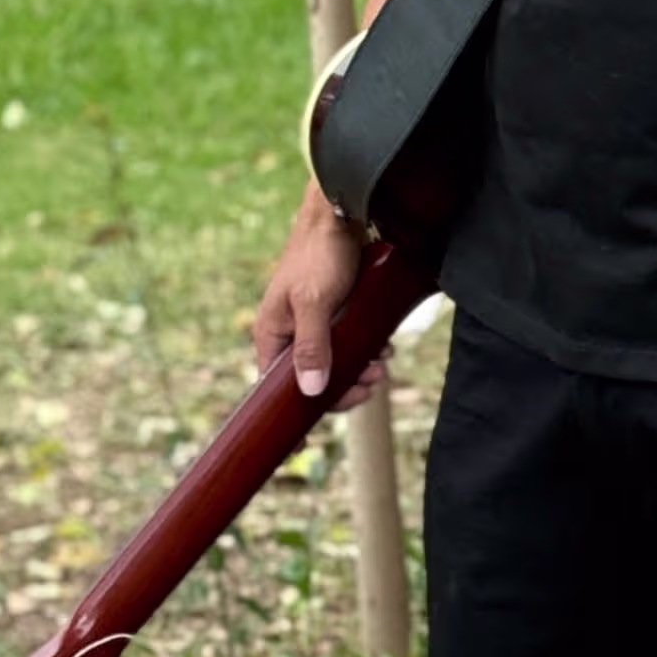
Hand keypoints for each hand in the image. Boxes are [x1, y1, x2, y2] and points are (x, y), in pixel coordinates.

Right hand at [251, 184, 382, 405]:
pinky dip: (367, 351)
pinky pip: (350, 344)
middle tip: (373, 385)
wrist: (341, 211)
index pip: (276, 389)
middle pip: (312, 380)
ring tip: (383, 366)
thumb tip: (312, 391)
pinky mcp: (337, 312)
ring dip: (360, 370)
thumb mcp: (315, 303)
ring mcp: (314, 323)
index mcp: (271, 334)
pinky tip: (385, 349)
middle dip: (344, 388)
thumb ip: (313, 346)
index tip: (304, 446)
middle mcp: (289, 332)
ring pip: (336, 363)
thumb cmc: (321, 254)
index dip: (294, 415)